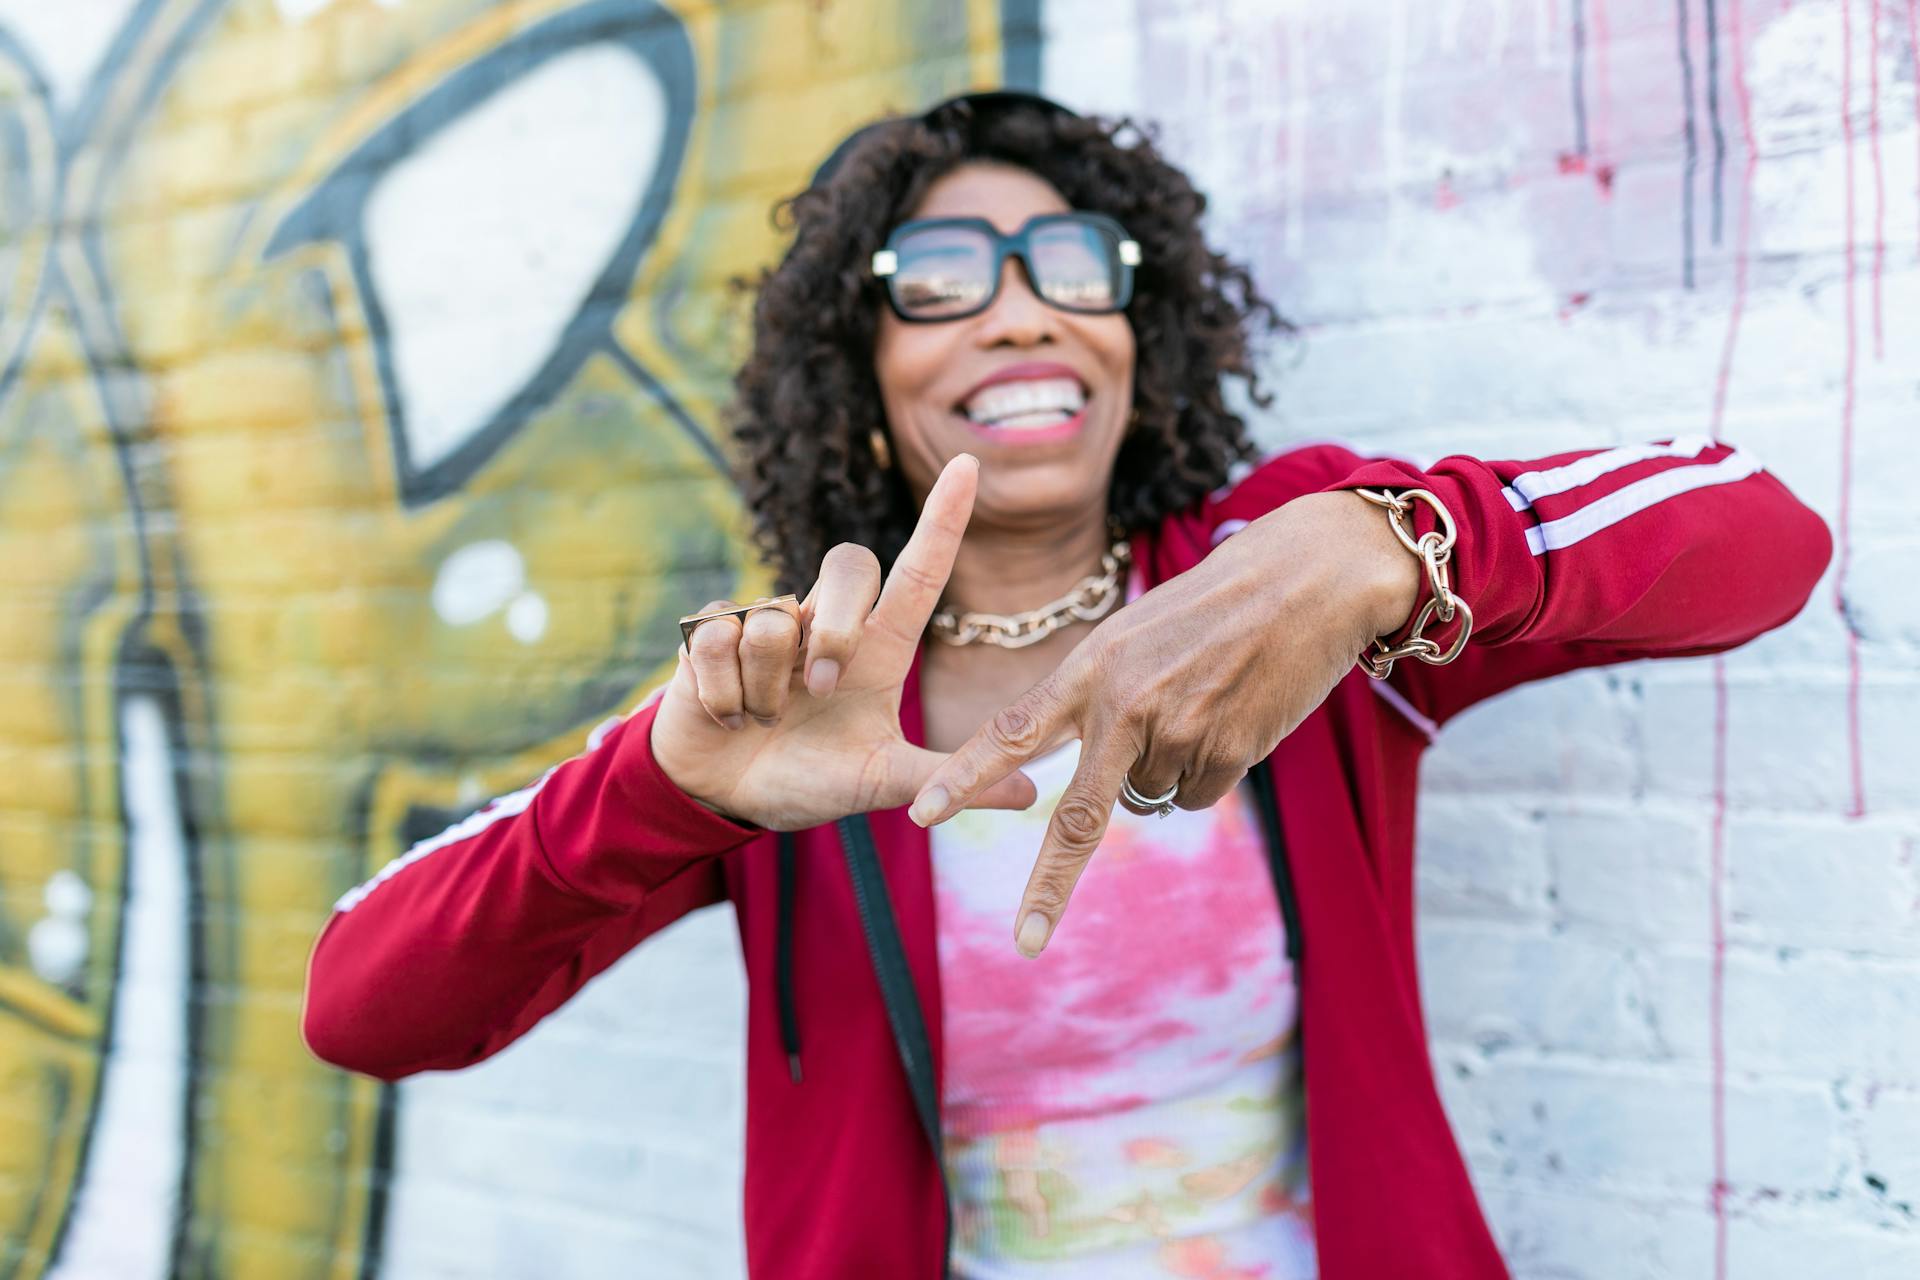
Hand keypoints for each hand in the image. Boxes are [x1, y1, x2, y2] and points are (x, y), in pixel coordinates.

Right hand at [650, 455, 1037, 829]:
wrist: (724, 798)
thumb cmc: (807, 779)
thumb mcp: (879, 783)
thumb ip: (945, 778)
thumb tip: (1032, 795)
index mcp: (878, 648)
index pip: (919, 572)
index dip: (944, 519)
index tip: (968, 465)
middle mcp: (827, 621)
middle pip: (849, 563)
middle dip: (834, 627)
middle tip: (820, 690)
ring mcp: (767, 621)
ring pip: (771, 617)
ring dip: (766, 688)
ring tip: (762, 719)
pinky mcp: (709, 631)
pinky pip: (718, 640)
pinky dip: (724, 694)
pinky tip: (726, 715)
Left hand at [908, 491, 1420, 955]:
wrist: (1306, 580)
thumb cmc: (1214, 604)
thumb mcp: (1133, 635)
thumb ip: (1099, 699)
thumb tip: (1110, 788)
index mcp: (1089, 670)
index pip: (1010, 730)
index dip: (963, 776)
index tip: (921, 815)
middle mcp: (1124, 708)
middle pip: (1079, 818)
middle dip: (1050, 886)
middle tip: (1026, 941)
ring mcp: (1179, 734)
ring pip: (1151, 798)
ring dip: (1166, 770)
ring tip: (1201, 703)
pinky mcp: (1231, 752)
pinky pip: (1198, 795)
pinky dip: (1210, 770)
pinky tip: (1232, 718)